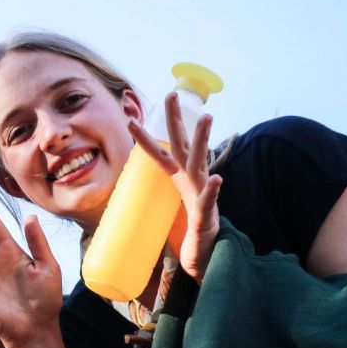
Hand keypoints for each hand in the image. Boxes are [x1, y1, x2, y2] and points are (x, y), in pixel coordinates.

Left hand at [129, 92, 222, 282]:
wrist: (206, 254)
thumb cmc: (188, 227)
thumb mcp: (169, 204)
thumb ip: (158, 190)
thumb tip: (134, 186)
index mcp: (177, 178)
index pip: (159, 153)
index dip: (145, 137)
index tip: (130, 118)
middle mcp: (190, 180)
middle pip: (180, 144)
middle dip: (176, 119)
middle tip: (171, 94)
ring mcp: (200, 193)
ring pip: (200, 162)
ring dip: (202, 140)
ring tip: (207, 117)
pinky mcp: (207, 214)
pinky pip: (210, 200)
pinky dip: (212, 190)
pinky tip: (216, 179)